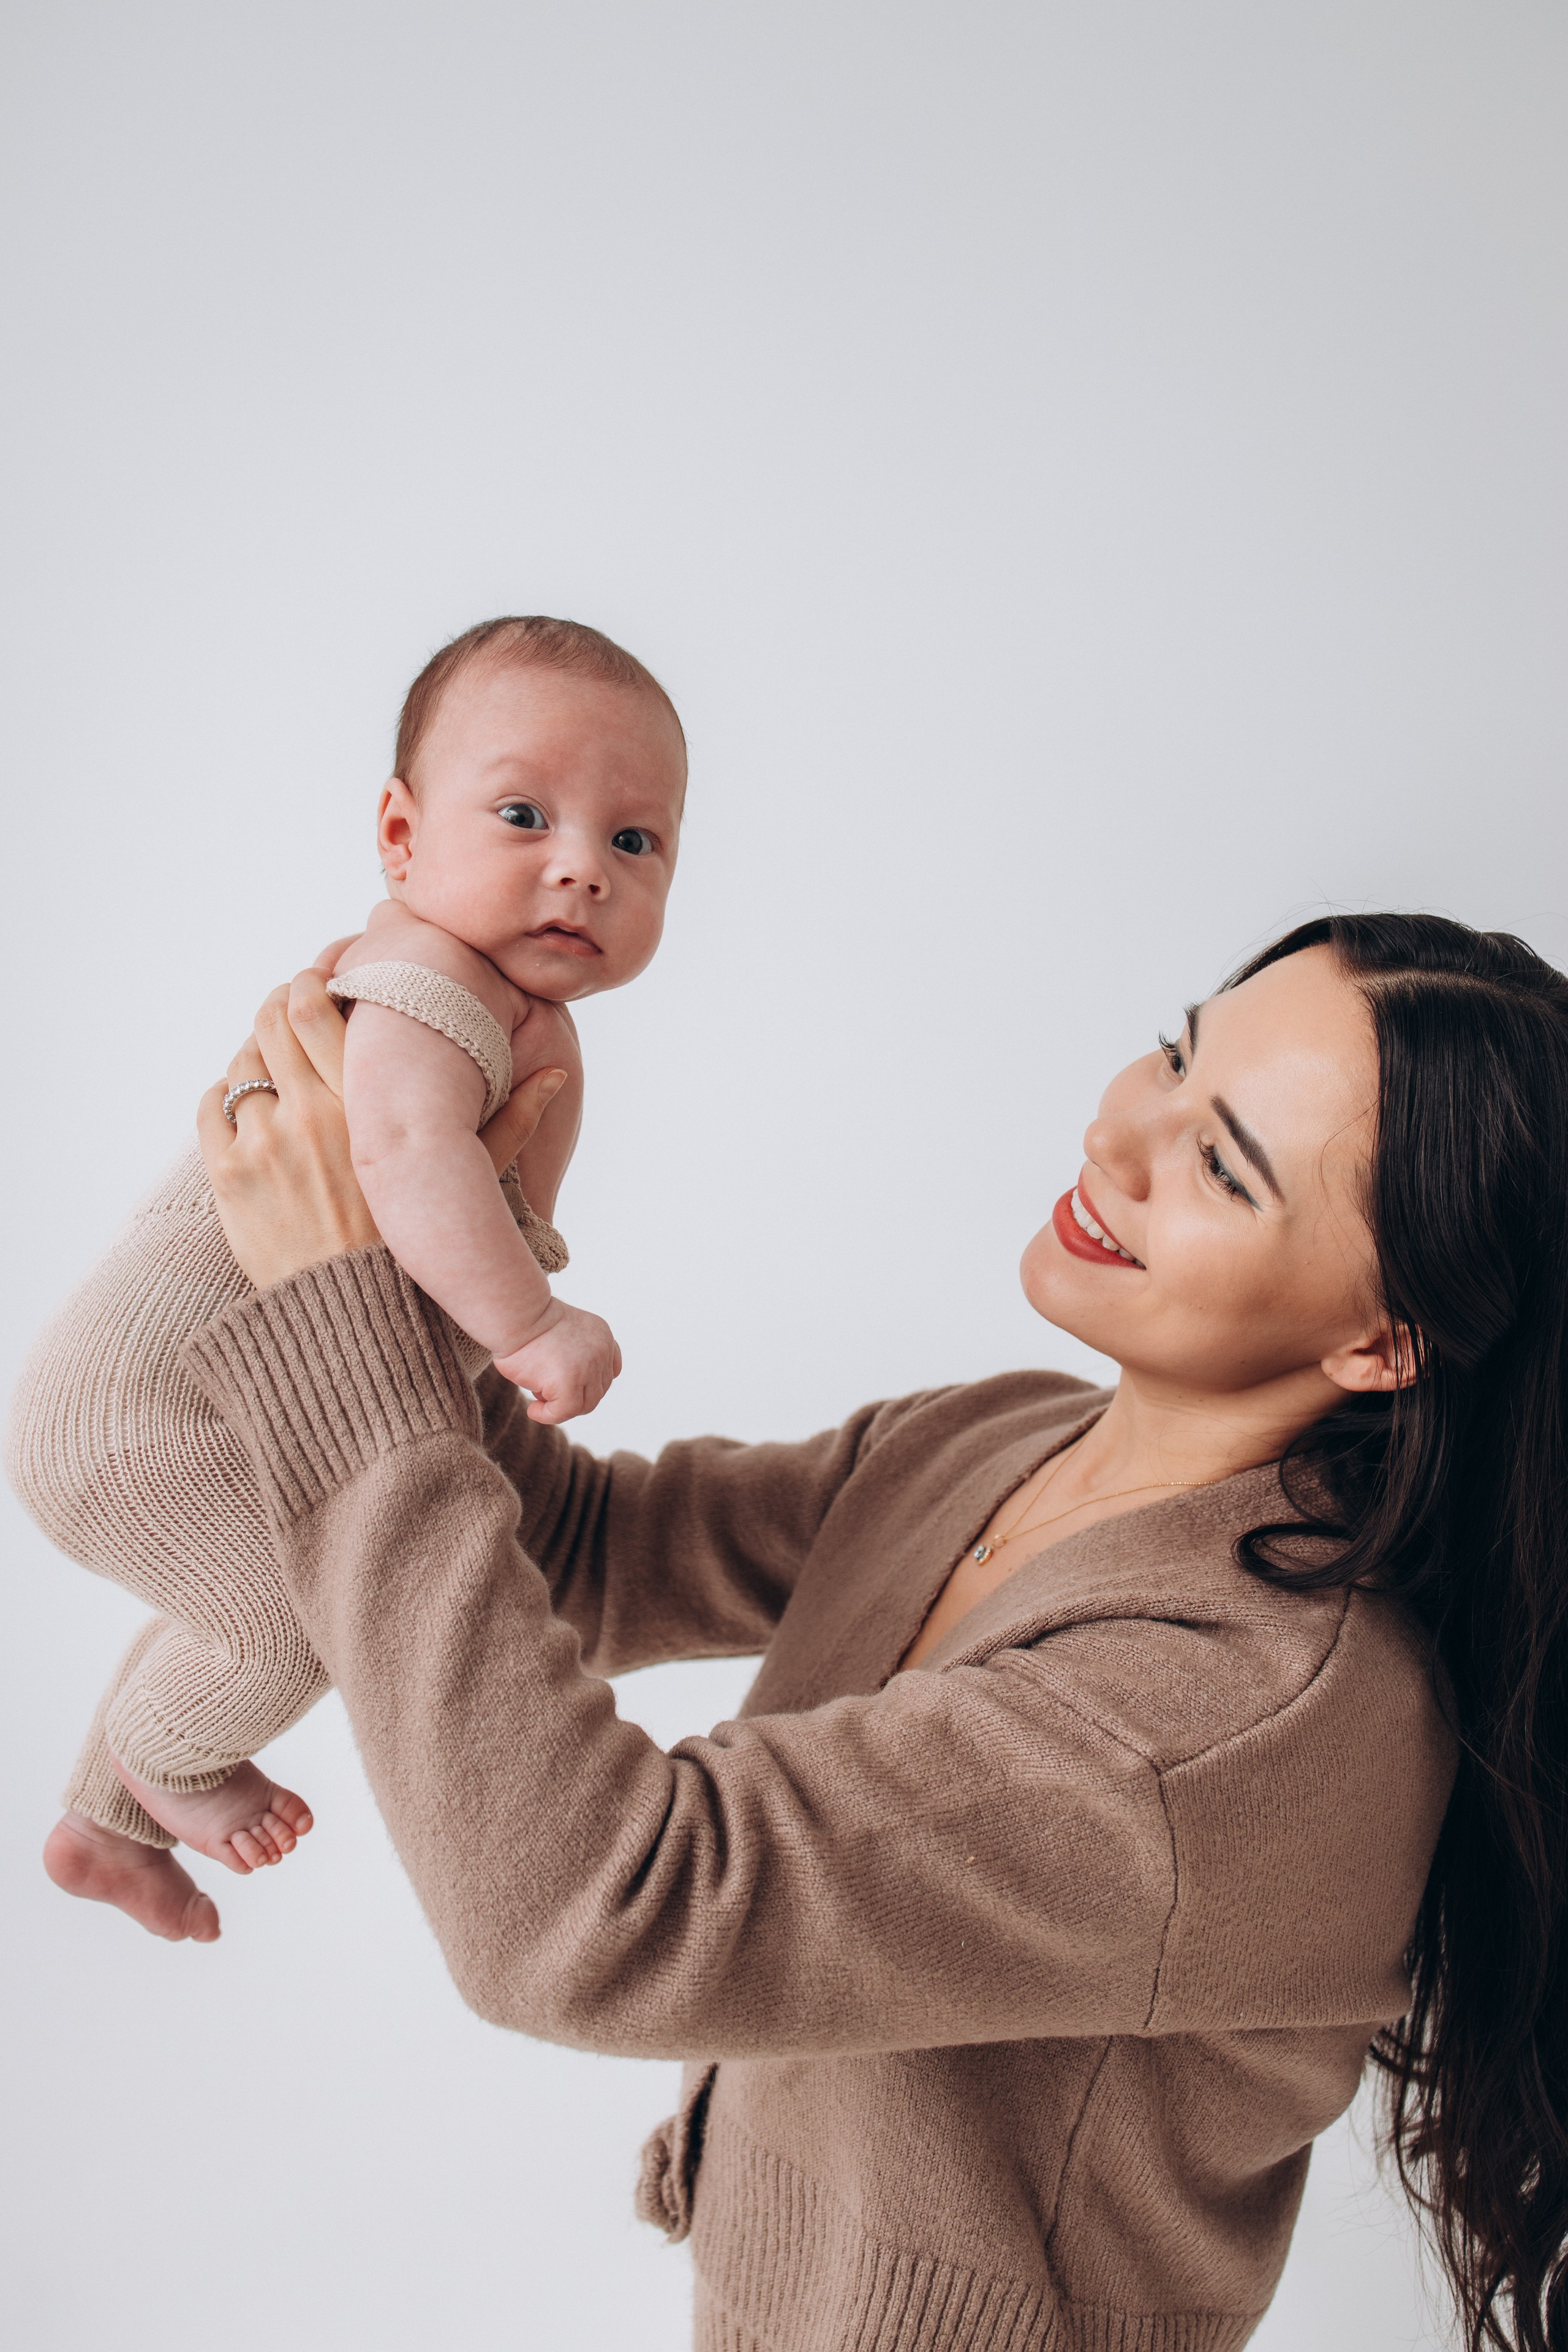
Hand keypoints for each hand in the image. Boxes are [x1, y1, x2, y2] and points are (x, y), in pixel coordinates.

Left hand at [200, 968, 571, 1291]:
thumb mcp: (465, 1183)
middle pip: (271, 1019)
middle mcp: (311, 1114)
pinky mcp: (229, 1176)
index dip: (311, 980)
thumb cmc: (413, 1252)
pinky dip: (226, 1096)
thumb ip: (510, 1123)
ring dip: (254, 1051)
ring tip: (272, 1062)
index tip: (320, 982)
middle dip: (277, 1002)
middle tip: (288, 1007)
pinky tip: (249, 1106)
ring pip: (242, 1062)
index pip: (318, 1005)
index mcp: (366, 1105)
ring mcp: (263, 1144)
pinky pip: (214, 1107)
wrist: (352, 1324)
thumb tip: (555, 1076)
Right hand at [492, 1297, 621, 1424]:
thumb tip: (564, 1379)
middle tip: (547, 1393)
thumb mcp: (563, 1328)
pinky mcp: (569, 1385)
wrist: (516, 1314)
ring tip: (537, 1397)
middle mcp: (601, 1351)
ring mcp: (588, 1369)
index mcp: (601, 1334)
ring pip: (584, 1404)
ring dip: (561, 1405)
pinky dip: (548, 1415)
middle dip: (574, 1395)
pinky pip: (563, 1412)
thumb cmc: (526, 1320)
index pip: (610, 1368)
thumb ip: (575, 1351)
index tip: (574, 1385)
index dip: (593, 1381)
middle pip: (598, 1390)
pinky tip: (533, 1410)